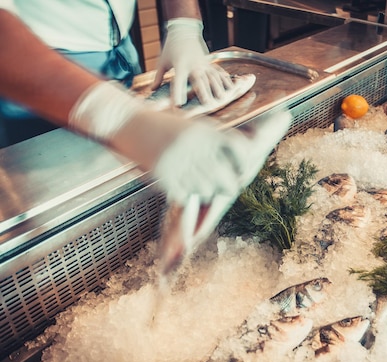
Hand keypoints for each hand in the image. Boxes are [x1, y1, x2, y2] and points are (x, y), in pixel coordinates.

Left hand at [150, 18, 232, 106]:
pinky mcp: (209, 63)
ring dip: (218, 88)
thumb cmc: (171, 48)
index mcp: (180, 65)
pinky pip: (218, 72)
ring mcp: (203, 64)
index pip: (179, 81)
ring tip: (222, 99)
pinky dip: (225, 80)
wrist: (184, 32)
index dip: (178, 93)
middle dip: (204, 92)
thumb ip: (158, 77)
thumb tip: (152, 90)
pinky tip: (230, 88)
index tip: (178, 105)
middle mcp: (194, 65)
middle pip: (200, 80)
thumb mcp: (162, 62)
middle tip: (208, 104)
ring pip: (212, 77)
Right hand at [153, 111, 291, 203]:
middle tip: (224, 187)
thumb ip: (214, 143)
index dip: (243, 163)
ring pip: (206, 191)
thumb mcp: (193, 127)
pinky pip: (185, 197)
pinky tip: (178, 184)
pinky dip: (184, 195)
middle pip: (227, 179)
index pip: (239, 149)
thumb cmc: (163, 126)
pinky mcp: (162, 177)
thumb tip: (243, 162)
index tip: (240, 170)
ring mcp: (179, 163)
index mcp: (205, 131)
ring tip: (195, 181)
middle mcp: (195, 147)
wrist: (125, 122)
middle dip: (228, 186)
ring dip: (204, 191)